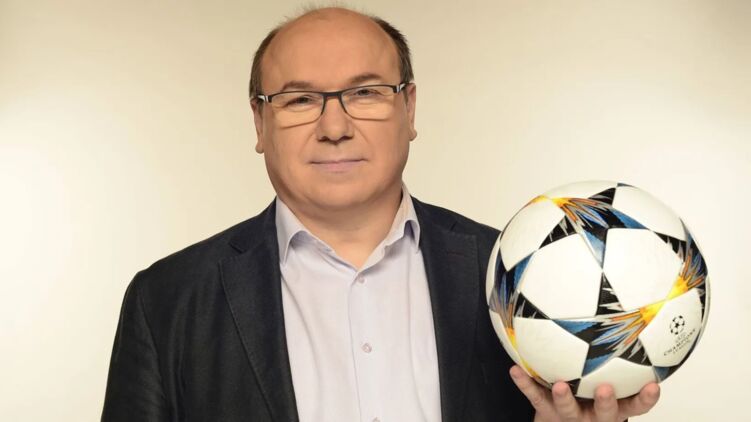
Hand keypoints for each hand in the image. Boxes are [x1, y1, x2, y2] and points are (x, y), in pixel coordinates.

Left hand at [509, 365, 659, 421]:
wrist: (558, 419)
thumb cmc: (588, 391)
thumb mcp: (609, 377)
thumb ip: (620, 355)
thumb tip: (632, 310)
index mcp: (614, 406)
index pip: (636, 405)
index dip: (646, 398)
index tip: (653, 385)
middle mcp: (595, 414)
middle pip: (606, 413)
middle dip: (607, 403)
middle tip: (605, 389)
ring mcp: (570, 415)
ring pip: (569, 411)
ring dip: (565, 399)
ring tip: (561, 386)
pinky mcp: (545, 411)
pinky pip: (534, 397)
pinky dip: (524, 383)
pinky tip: (515, 370)